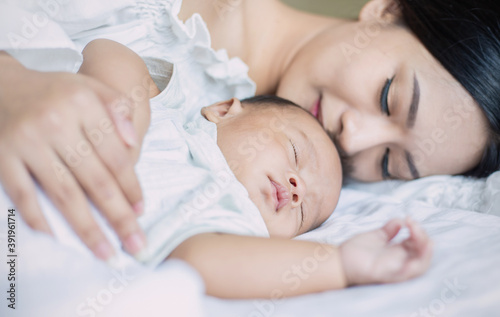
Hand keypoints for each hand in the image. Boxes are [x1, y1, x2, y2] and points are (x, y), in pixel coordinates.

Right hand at [0, 53, 145, 259]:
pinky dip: (39, 218)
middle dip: (118, 216)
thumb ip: (118, 108)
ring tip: (105, 252)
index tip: (141, 211)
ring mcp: (26, 141)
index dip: (130, 186)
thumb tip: (132, 143)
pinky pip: (22, 194)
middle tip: (135, 243)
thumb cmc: (55, 91)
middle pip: (95, 180)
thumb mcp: (91, 87)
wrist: (0, 85)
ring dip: (86, 227)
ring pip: (63, 193)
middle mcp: (55, 123)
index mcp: (82, 104)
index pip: (115, 155)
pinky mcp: (2, 156)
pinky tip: (56, 239)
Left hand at [339, 218, 432, 285]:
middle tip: (413, 224)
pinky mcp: (384, 275)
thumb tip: (400, 220)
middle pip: (422, 254)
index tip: (409, 219)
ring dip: (425, 253)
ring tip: (424, 239)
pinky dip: (412, 268)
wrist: (338, 259)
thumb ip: (389, 229)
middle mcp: (399, 262)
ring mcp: (394, 270)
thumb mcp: (376, 236)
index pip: (418, 244)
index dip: (418, 231)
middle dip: (424, 239)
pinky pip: (403, 275)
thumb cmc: (357, 250)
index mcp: (398, 252)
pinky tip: (414, 257)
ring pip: (419, 267)